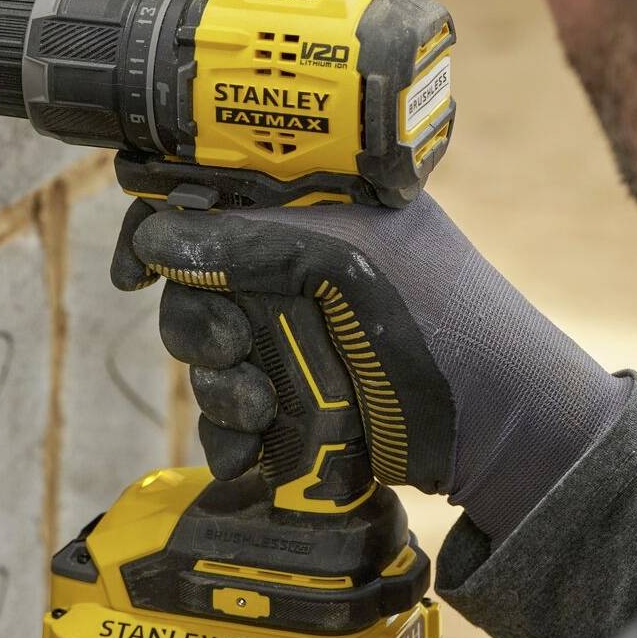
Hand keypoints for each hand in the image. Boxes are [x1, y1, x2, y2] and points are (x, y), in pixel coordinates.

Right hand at [111, 193, 631, 540]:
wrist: (502, 433)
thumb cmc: (445, 323)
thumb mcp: (344, 262)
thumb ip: (248, 241)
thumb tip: (157, 236)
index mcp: (319, 200)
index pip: (215, 189)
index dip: (164, 221)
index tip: (135, 268)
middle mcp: (301, 259)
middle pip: (196, 277)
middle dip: (198, 321)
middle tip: (231, 345)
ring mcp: (298, 328)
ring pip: (206, 347)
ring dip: (215, 382)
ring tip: (257, 406)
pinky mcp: (297, 392)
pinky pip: (229, 405)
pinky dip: (229, 430)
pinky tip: (251, 448)